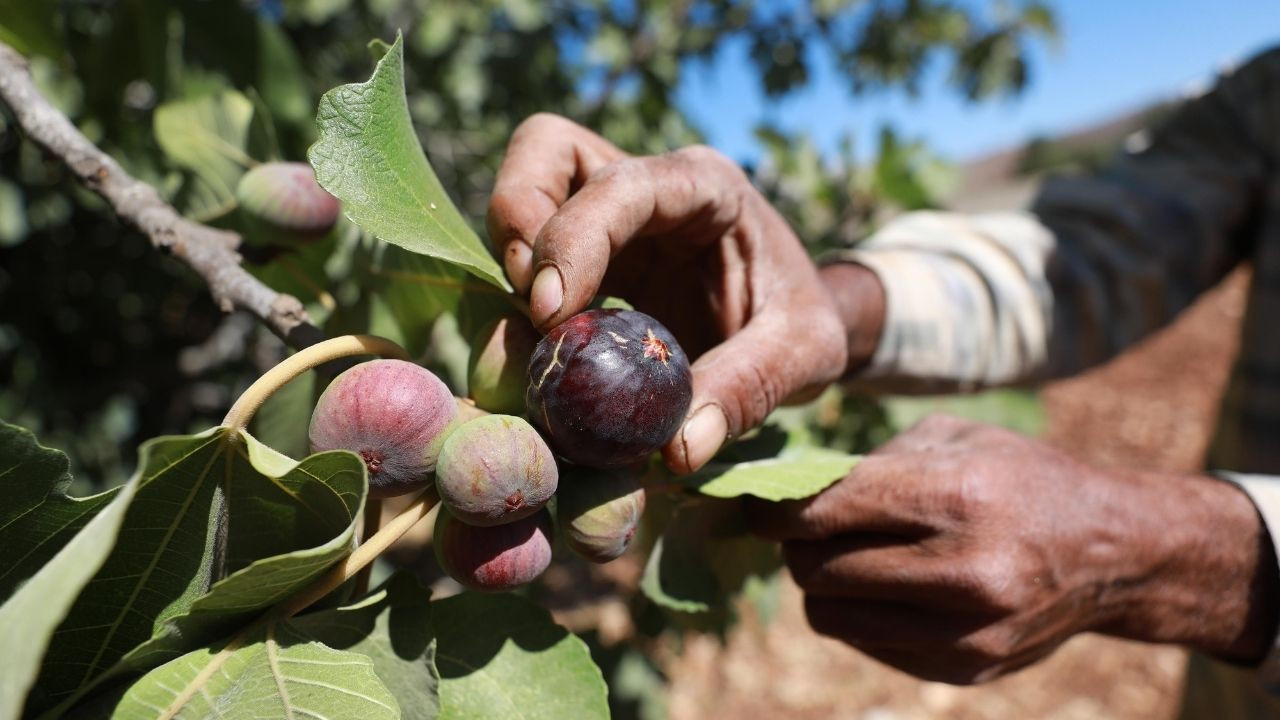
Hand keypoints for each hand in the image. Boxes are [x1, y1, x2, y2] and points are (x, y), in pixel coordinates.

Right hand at [488, 113, 849, 471]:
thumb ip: (750, 389)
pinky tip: (534, 356)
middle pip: (548, 151)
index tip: (552, 311)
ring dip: (508, 258)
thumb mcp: (804, 353)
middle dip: (519, 219)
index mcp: (706, 187)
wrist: (797, 327)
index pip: (623, 184)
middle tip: (534, 308)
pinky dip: (512, 301)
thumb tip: (676, 448)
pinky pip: (524, 257)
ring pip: (525, 190)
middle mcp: (647, 187)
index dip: (575, 237)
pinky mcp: (583, 259)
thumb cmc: (805, 322)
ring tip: (528, 335)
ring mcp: (607, 218)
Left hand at [749, 414, 1278, 683]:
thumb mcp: (954, 439)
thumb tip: (781, 487)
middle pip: (815, 568)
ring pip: (828, 614)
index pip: (823, 511)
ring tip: (845, 555)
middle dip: (795, 545)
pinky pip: (866, 642)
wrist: (1111, 553)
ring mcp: (966, 632)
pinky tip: (888, 585)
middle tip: (803, 527)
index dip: (773, 509)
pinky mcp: (964, 669)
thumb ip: (869, 462)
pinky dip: (859, 612)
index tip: (758, 503)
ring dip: (821, 583)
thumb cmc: (1019, 479)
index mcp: (957, 496)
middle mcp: (964, 570)